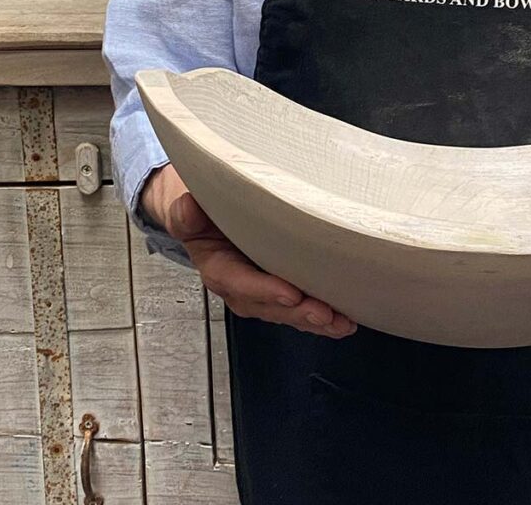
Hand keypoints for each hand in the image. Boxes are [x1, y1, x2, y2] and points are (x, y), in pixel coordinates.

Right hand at [141, 165, 356, 337]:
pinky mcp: (279, 290)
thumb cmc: (203, 213)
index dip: (264, 290)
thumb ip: (186, 214)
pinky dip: (321, 318)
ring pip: (287, 313)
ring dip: (314, 321)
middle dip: (298, 313)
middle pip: (269, 306)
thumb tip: (188, 208)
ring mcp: (261, 292)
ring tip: (340, 323)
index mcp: (218, 268)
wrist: (205, 216)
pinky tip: (344, 321)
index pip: (240, 283)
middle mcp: (240, 287)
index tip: (291, 294)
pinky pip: (298, 309)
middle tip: (325, 314)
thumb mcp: (188, 210)